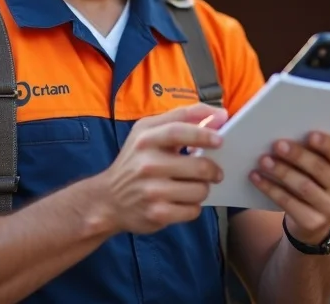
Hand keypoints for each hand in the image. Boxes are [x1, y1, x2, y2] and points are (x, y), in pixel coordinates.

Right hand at [96, 103, 227, 234]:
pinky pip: (192, 210)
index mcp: (145, 139)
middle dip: (213, 169)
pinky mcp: (157, 214)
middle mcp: (146, 164)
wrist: (109, 199)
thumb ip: (182, 119)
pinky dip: (193, 206)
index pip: (178, 131)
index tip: (220, 139)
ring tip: (193, 186)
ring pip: (199, 190)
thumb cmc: (136, 161)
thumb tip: (219, 115)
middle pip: (198, 166)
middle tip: (216, 172)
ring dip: (203, 188)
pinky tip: (182, 201)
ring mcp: (151, 191)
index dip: (203, 133)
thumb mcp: (149, 133)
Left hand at [250, 131, 329, 244]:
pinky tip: (257, 177)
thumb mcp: (319, 166)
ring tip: (264, 160)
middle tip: (277, 144)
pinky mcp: (313, 222)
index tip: (310, 135)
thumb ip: (311, 152)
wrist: (313, 220)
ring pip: (304, 187)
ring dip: (282, 171)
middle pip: (320, 169)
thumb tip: (286, 135)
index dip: (328, 145)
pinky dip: (270, 188)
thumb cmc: (313, 181)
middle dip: (297, 155)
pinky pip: (289, 203)